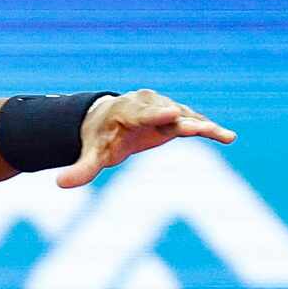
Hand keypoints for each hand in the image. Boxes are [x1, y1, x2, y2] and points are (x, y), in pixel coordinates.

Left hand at [58, 89, 236, 188]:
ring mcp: (165, 108)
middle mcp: (149, 105)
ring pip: (186, 116)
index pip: (143, 114)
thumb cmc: (101, 138)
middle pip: (169, 113)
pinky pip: (194, 122)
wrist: (109, 120)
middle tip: (202, 128)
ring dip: (203, 125)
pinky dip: (208, 128)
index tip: (172, 114)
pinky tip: (227, 136)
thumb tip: (60, 184)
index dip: (158, 114)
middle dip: (185, 120)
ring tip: (223, 135)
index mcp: (127, 112)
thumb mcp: (91, 154)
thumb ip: (81, 169)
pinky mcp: (177, 116)